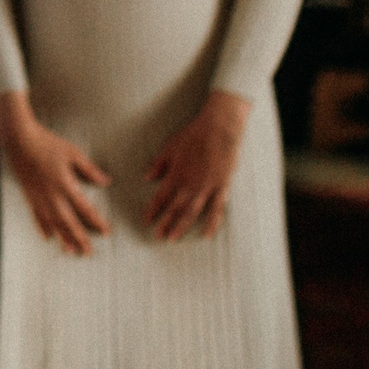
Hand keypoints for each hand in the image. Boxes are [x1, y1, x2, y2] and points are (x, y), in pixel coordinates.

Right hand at [0, 92, 110, 255]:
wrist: (19, 140)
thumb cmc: (48, 143)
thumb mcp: (73, 153)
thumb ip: (89, 170)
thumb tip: (106, 181)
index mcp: (65, 184)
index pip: (84, 208)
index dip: (96, 221)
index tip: (106, 232)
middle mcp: (52, 196)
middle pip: (69, 222)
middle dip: (79, 238)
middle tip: (88, 253)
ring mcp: (39, 198)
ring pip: (53, 223)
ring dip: (63, 238)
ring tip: (70, 251)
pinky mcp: (29, 196)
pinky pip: (37, 217)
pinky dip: (43, 228)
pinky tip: (48, 237)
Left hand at [144, 90, 251, 239]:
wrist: (219, 129)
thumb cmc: (193, 135)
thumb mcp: (169, 146)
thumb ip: (158, 164)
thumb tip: (146, 177)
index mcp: (175, 174)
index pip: (160, 197)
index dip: (153, 210)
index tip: (147, 222)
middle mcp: (189, 184)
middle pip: (174, 208)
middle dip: (164, 223)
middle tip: (157, 237)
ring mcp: (206, 188)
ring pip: (191, 212)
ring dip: (181, 226)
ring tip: (172, 239)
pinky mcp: (221, 187)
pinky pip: (216, 209)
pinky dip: (211, 224)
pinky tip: (206, 235)